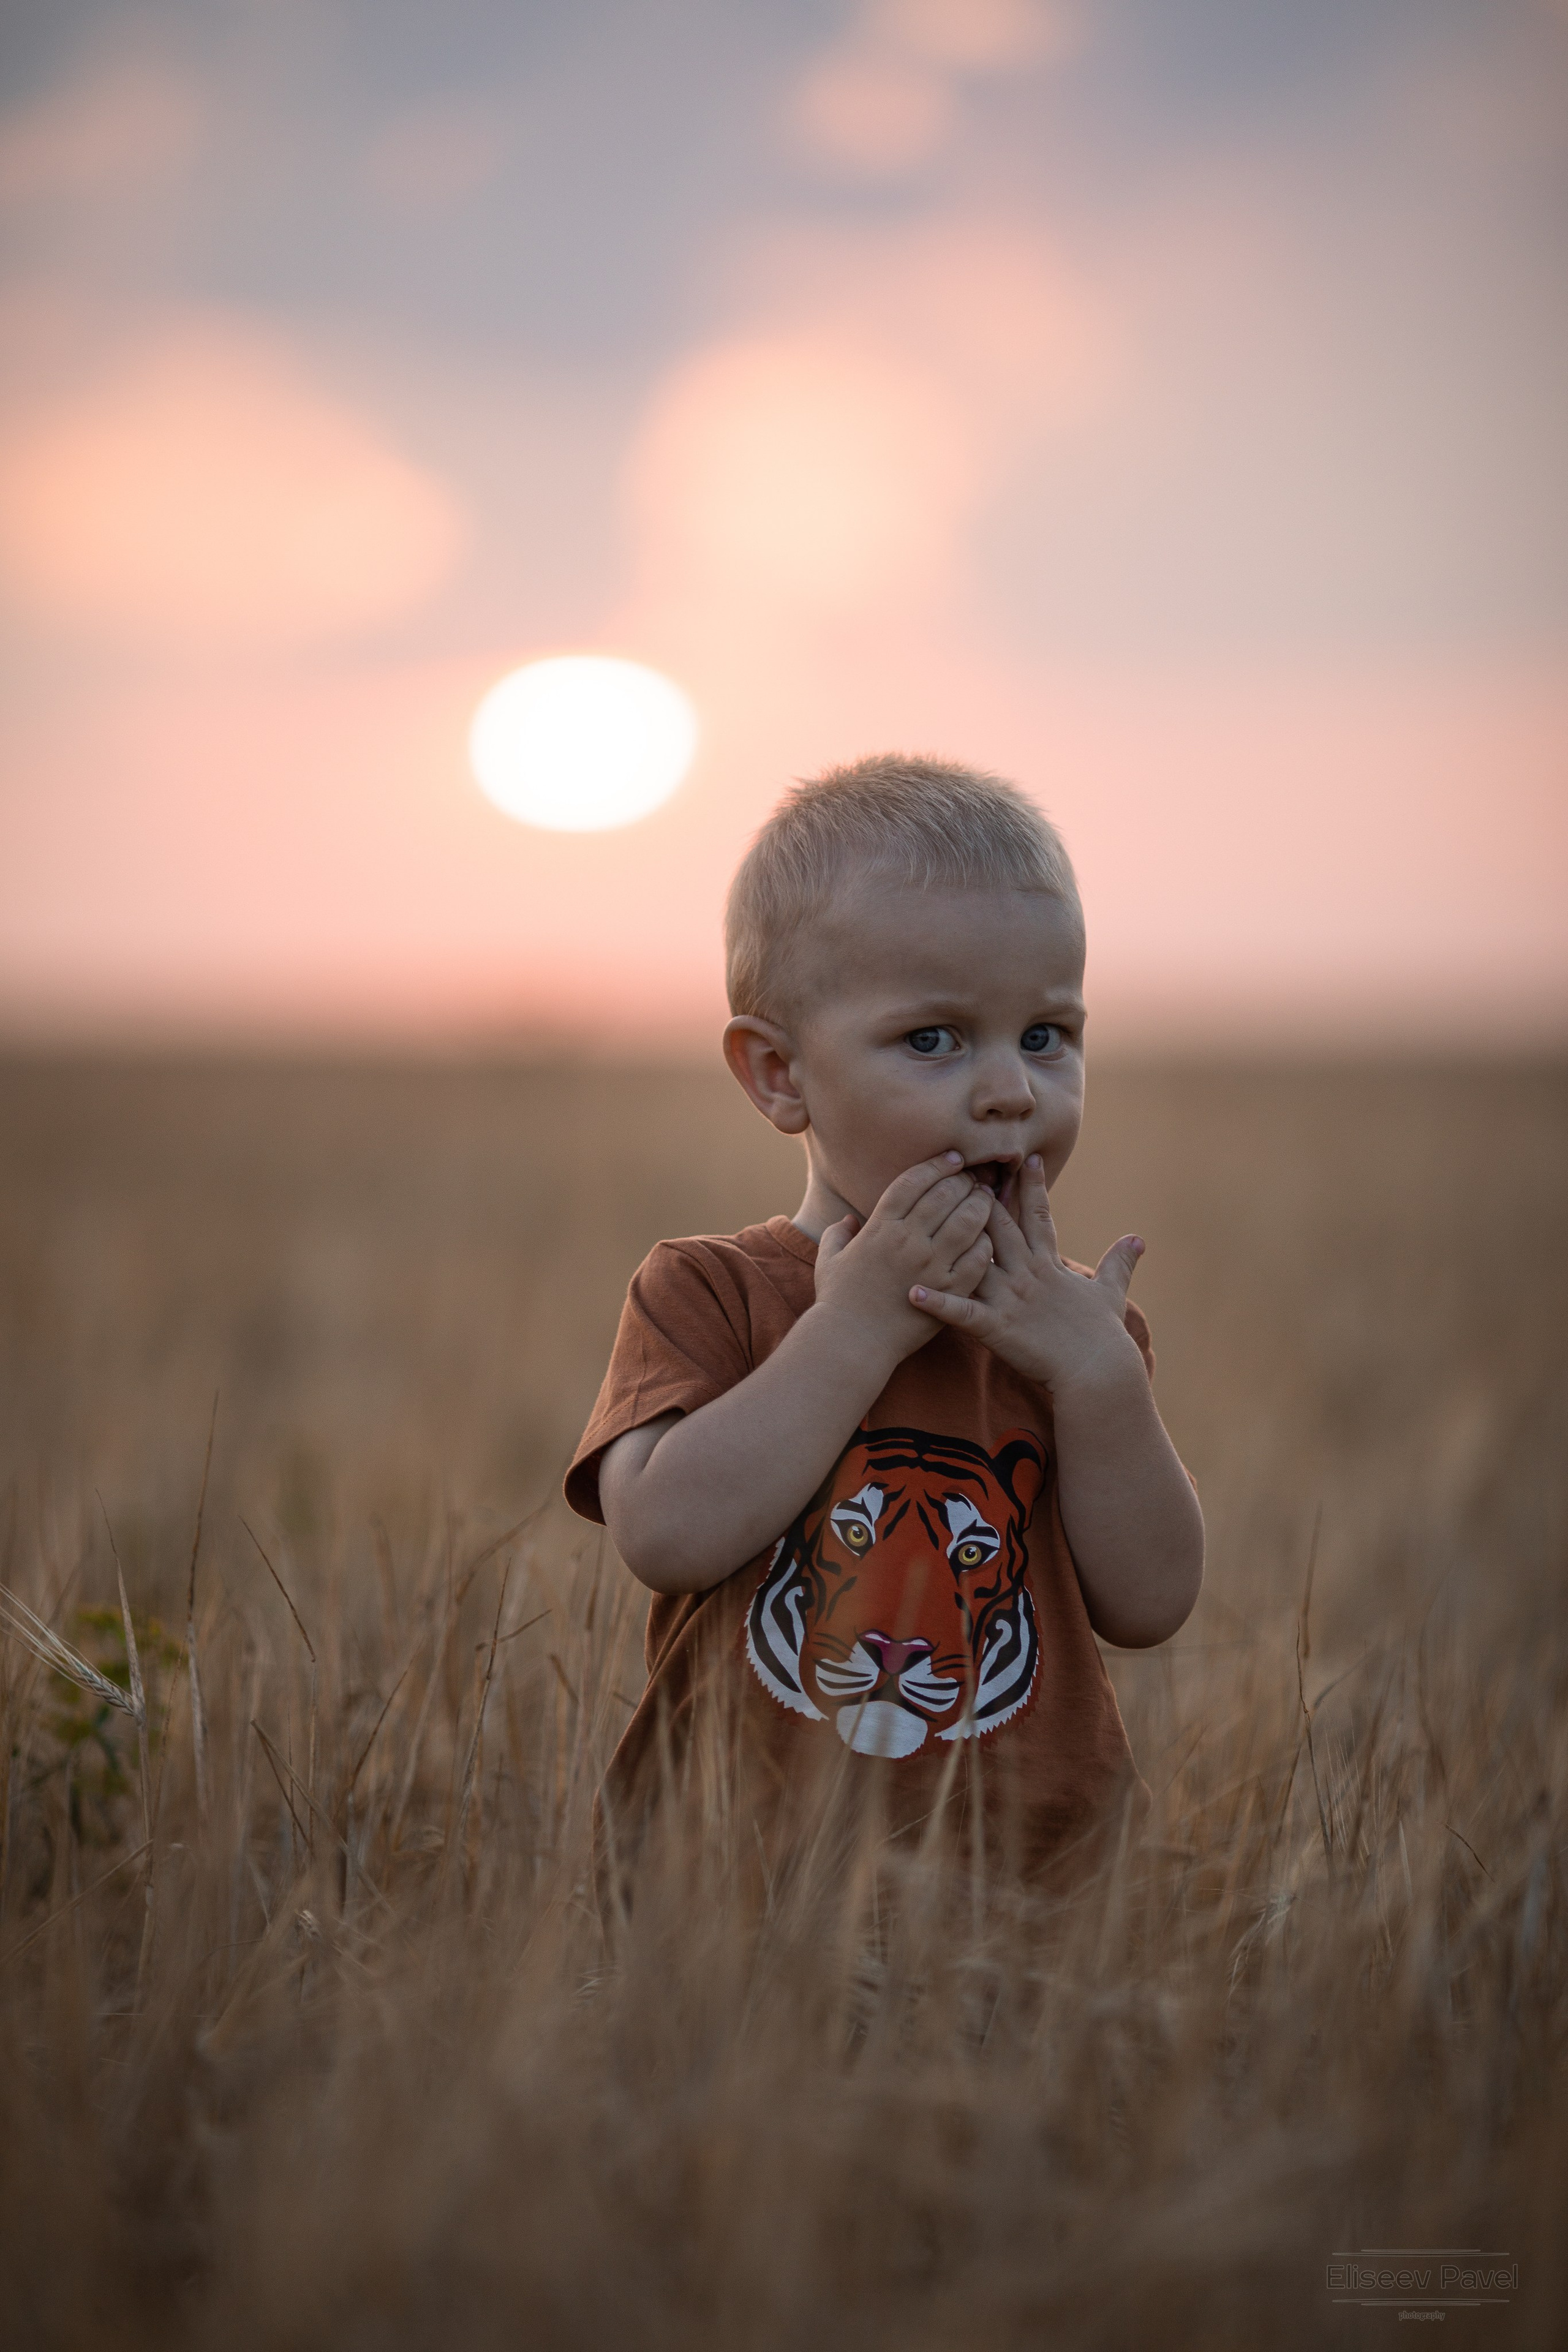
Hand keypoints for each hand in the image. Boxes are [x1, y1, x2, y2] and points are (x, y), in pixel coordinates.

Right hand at [812, 1152, 995, 1365]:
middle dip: (964, 1180)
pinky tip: (988, 1236)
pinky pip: (977, 1257)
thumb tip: (849, 1221)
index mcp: (880, 1228)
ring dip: (981, 1204)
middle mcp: (908, 1241)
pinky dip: (986, 1241)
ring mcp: (931, 1266)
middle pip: (945, 1195)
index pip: (913, 1181)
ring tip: (987, 1198)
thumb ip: (838, 1234)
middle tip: (974, 1177)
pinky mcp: (949, 1291)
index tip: (954, 1158)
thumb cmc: (838, 1301)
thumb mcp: (830, 1260)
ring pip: (968, 1220)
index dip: (937, 1165)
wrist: (852, 1342)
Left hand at [907, 1154, 1145, 1393]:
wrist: (1098, 1373)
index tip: (1025, 1157)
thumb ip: (1118, 1264)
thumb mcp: (1111, 1294)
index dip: (1032, 1186)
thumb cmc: (1103, 1337)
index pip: (1039, 1217)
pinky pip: (962, 1312)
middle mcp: (1027, 1275)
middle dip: (980, 1197)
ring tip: (925, 1217)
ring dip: (950, 1240)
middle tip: (962, 1168)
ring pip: (976, 1260)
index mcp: (1050, 1265)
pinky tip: (913, 1293)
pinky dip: (938, 1304)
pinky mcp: (998, 1327)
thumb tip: (1137, 1239)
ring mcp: (1010, 1299)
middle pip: (1000, 1227)